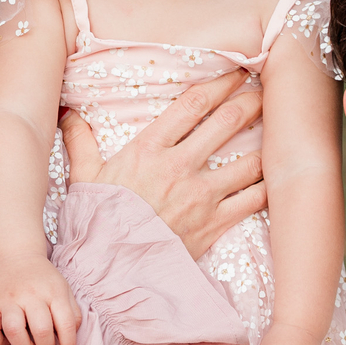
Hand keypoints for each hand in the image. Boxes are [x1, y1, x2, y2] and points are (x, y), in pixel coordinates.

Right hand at [0, 256, 82, 344]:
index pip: (66, 324)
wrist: (16, 257)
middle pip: (41, 330)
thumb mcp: (64, 290)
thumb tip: (70, 342)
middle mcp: (31, 295)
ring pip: (13, 330)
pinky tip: (7, 341)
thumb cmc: (44, 280)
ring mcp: (9, 299)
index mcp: (53, 292)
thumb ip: (72, 314)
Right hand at [60, 68, 266, 257]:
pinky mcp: (215, 223)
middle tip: (267, 91)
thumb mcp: (84, 178)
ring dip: (267, 143)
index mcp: (149, 149)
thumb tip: (67, 111)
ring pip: (249, 160)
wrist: (110, 272)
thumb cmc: (97, 224)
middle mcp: (180, 167)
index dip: (220, 83)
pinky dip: (268, 186)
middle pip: (228, 122)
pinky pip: (254, 199)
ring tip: (278, 132)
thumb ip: (79, 140)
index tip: (237, 72)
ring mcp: (201, 196)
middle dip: (251, 102)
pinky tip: (275, 176)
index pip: (193, 105)